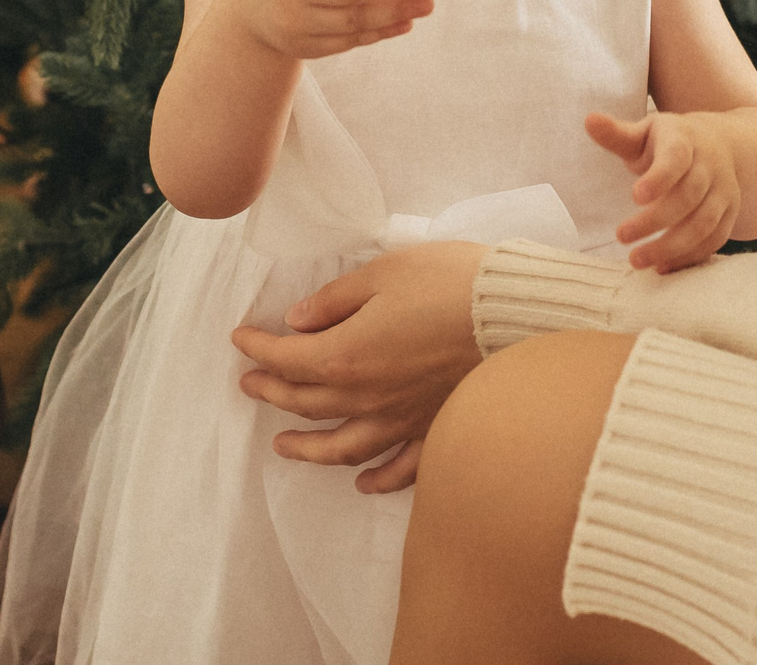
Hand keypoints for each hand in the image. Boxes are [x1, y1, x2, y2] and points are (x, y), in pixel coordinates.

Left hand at [230, 241, 486, 493]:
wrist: (515, 313)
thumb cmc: (450, 283)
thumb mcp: (383, 273)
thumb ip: (335, 300)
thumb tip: (298, 320)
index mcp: (346, 356)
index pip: (287, 359)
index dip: (258, 349)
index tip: (241, 339)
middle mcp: (367, 398)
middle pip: (305, 404)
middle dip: (272, 392)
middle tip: (251, 385)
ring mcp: (401, 422)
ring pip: (342, 448)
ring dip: (307, 448)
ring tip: (284, 445)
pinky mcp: (434, 430)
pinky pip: (400, 469)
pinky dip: (377, 480)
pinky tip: (363, 483)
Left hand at [586, 110, 742, 271]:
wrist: (718, 144)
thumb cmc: (669, 141)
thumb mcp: (644, 132)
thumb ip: (617, 134)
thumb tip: (588, 121)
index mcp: (685, 140)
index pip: (676, 158)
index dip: (659, 178)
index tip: (634, 196)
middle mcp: (710, 166)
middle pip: (688, 197)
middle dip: (655, 221)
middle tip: (621, 236)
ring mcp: (723, 192)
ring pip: (704, 224)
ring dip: (671, 247)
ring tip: (637, 260)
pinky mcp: (728, 215)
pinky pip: (714, 240)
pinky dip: (689, 257)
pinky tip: (661, 267)